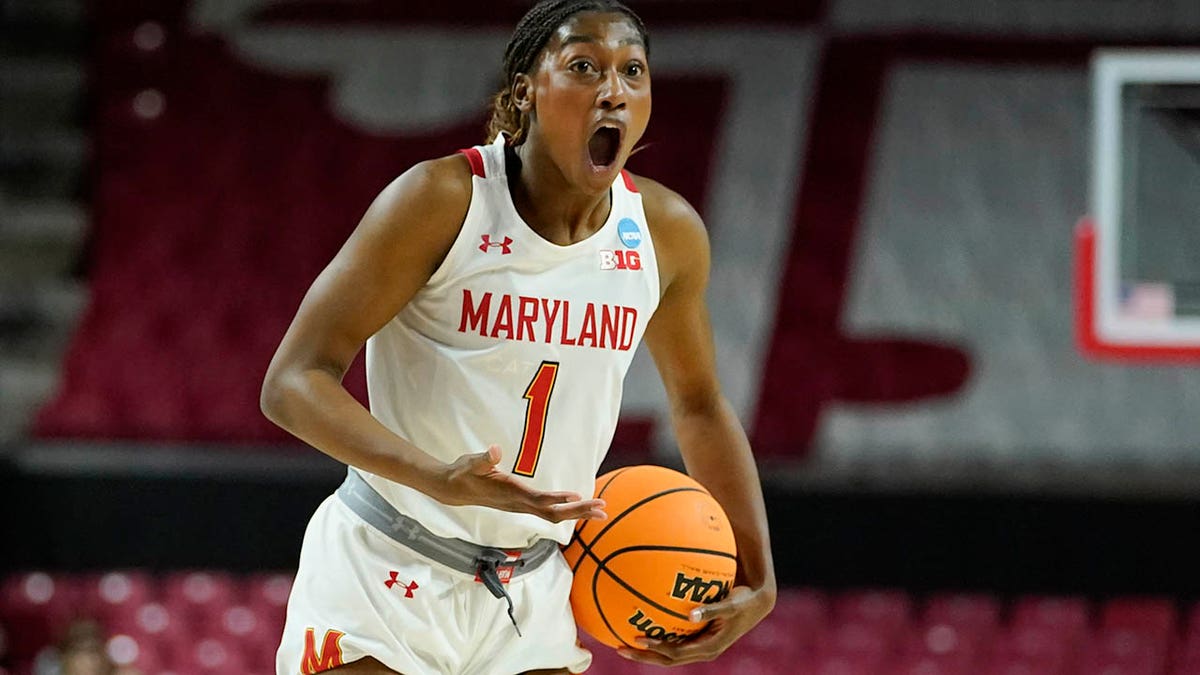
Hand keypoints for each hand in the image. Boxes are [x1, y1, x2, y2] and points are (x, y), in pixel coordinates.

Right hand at [432, 445, 607, 523]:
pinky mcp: (521, 504)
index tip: (579, 497)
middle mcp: (518, 503)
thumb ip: (484, 458)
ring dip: (577, 513)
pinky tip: (578, 505)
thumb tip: (494, 450)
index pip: (539, 500)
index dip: (559, 499)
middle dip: (579, 511)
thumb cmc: (464, 472)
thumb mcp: (471, 462)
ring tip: (600, 511)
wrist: (453, 489)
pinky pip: (548, 511)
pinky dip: (566, 509)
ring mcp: (520, 506)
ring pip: (553, 515)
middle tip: (603, 509)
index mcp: (510, 493)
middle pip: (553, 513)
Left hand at [617, 584, 775, 665]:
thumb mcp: (730, 605)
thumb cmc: (743, 602)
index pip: (676, 654)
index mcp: (708, 648)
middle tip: (619, 648)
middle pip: (667, 659)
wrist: (756, 604)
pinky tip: (643, 624)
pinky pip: (674, 640)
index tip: (639, 640)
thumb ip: (711, 610)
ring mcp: (698, 645)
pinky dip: (659, 637)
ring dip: (647, 650)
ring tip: (623, 640)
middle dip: (644, 656)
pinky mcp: (697, 638)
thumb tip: (690, 615)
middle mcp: (701, 650)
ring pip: (668, 653)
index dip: (657, 649)